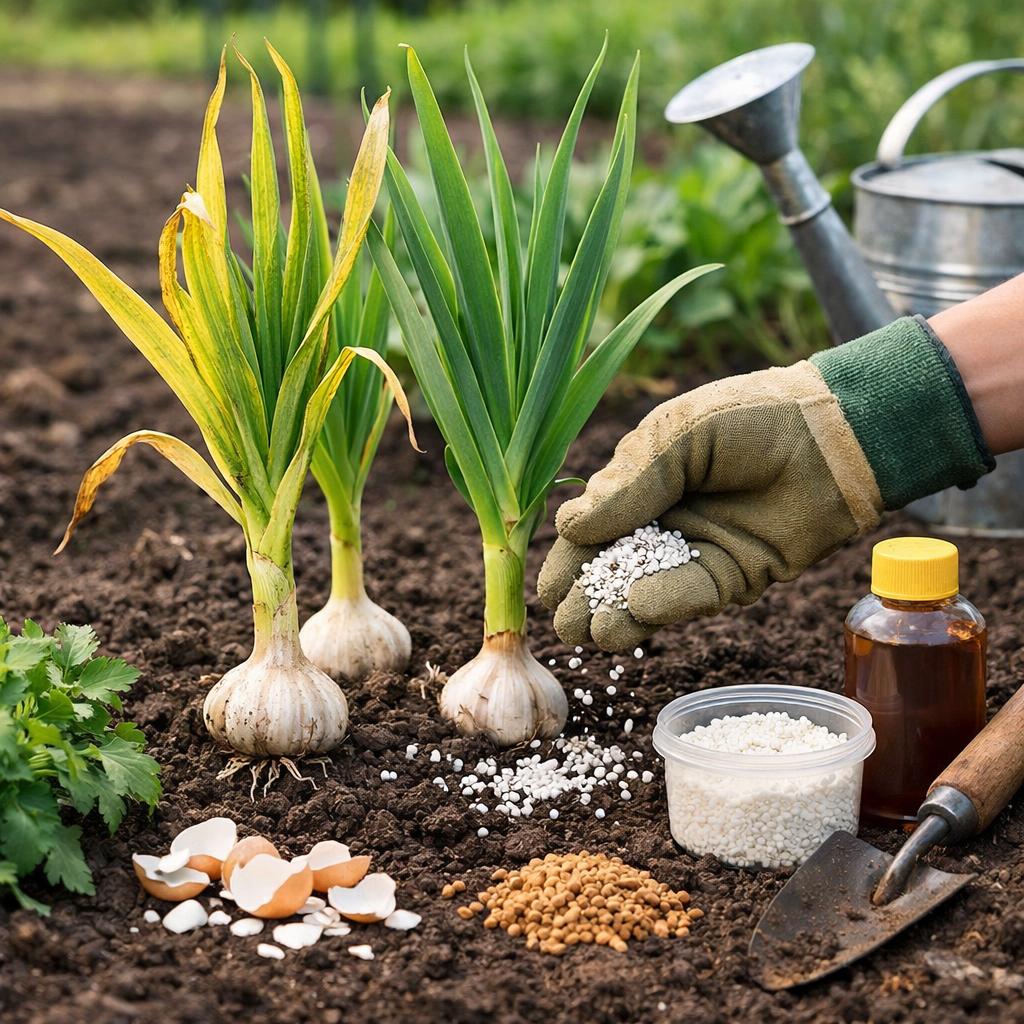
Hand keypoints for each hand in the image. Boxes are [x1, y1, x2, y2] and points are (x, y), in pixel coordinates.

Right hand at [538, 360, 884, 650]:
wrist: (832, 433)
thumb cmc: (750, 418)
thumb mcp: (676, 435)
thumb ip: (627, 483)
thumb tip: (569, 527)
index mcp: (638, 487)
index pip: (589, 531)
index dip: (566, 561)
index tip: (547, 588)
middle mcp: (662, 524)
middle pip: (611, 571)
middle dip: (585, 598)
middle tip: (564, 620)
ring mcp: (697, 553)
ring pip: (646, 594)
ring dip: (617, 615)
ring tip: (592, 631)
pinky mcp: (734, 578)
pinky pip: (692, 596)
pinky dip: (664, 603)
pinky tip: (637, 607)